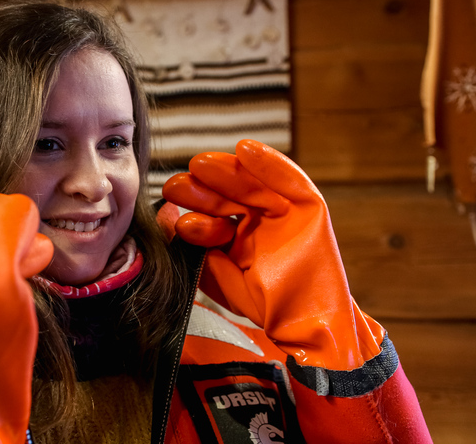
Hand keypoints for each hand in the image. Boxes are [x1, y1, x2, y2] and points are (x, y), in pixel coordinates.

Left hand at [163, 140, 384, 369]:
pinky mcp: (310, 207)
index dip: (193, 207)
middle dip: (202, 189)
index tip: (169, 205)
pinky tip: (245, 150)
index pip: (214, 213)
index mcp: (240, 234)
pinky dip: (270, 163)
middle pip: (229, 194)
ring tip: (200, 165)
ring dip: (227, 170)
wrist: (304, 324)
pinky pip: (290, 180)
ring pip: (253, 183)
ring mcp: (285, 211)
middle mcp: (261, 218)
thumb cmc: (264, 304)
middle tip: (175, 185)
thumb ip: (193, 247)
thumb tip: (165, 217)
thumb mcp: (218, 275)